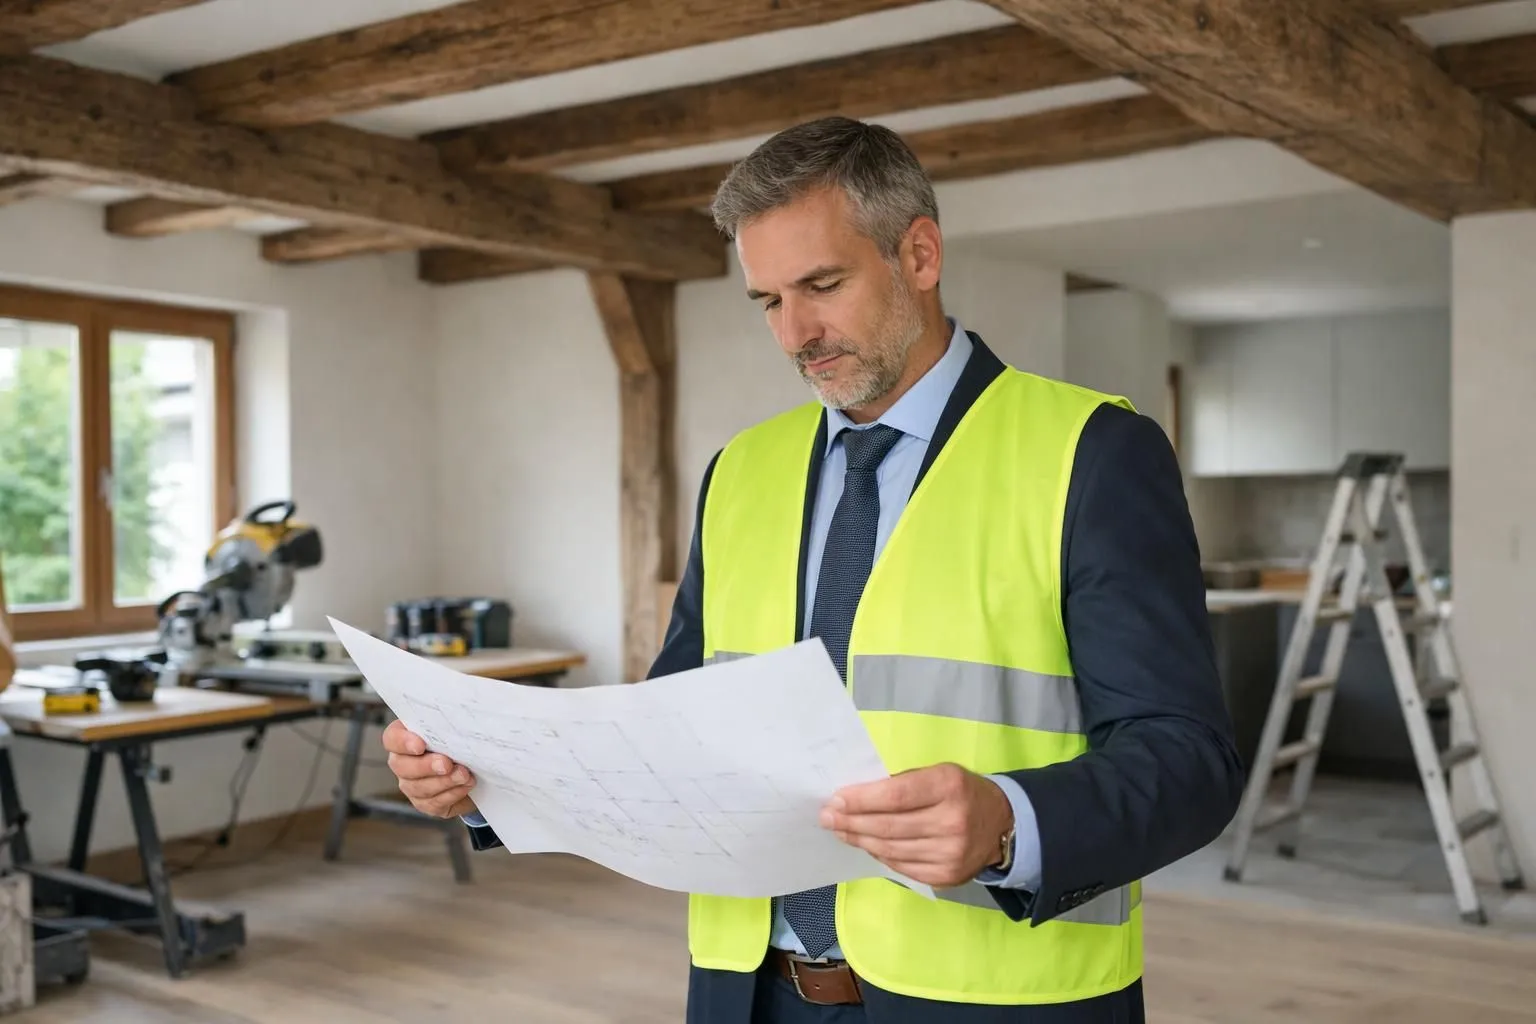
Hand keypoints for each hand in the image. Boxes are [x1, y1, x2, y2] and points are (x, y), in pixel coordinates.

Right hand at [381, 719, 477, 818]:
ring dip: (444, 781)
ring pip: (418, 787)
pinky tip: (465, 785)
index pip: (392, 738)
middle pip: (401, 766)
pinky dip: (452, 794)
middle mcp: (403, 762)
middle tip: (446, 764)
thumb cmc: (461, 742)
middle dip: (426, 766)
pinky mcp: (425, 803)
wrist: (476, 768)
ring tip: (464, 775)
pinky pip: (433, 803)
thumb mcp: (456, 729)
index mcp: (406, 737)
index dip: (403, 742)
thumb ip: (451, 724)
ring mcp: (411, 784)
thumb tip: (460, 722)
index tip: (420, 745)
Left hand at [820, 763, 1012, 887]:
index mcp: (949, 786)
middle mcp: (953, 822)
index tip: (835, 799)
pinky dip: (879, 855)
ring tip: (841, 831)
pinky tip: (867, 844)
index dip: (861, 799)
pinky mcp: (947, 877)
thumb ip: (903, 783)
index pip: (896, 795)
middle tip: (827, 817)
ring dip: (860, 839)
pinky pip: (901, 867)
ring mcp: (951, 854)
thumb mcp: (939, 773)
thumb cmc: (961, 792)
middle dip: (851, 821)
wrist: (1003, 824)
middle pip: (889, 826)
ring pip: (891, 849)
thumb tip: (855, 796)